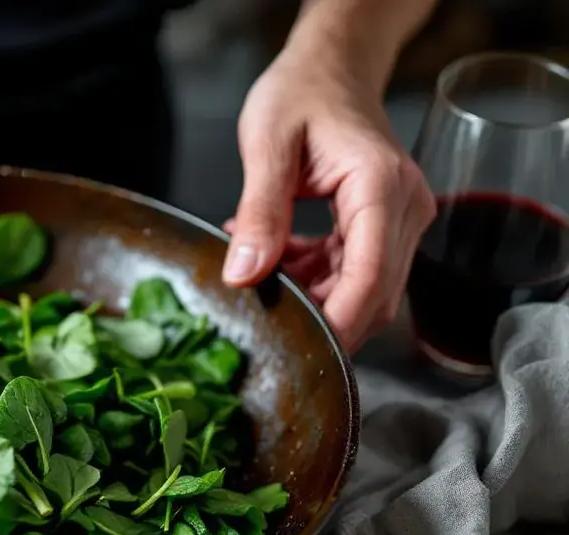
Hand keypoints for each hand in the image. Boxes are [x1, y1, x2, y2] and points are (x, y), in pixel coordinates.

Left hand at [223, 49, 435, 351]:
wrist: (330, 70)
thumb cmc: (301, 94)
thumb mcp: (267, 146)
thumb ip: (259, 213)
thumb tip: (243, 274)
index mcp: (381, 188)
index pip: (371, 276)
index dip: (339, 322)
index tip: (303, 350)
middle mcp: (404, 209)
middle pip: (376, 295)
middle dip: (326, 321)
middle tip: (269, 329)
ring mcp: (399, 220)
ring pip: (365, 290)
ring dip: (315, 299)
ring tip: (264, 282)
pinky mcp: (383, 227)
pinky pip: (353, 273)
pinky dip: (315, 280)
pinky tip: (278, 264)